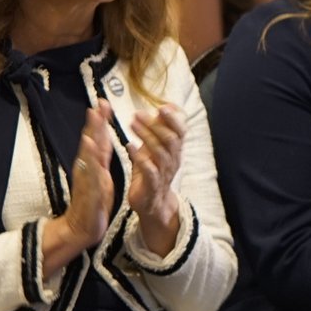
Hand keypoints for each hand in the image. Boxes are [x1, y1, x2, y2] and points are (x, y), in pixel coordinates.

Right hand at [42, 107, 118, 271]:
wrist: (83, 227)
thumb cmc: (93, 201)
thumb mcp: (100, 175)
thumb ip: (100, 157)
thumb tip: (101, 138)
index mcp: (93, 164)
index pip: (97, 138)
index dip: (100, 121)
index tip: (103, 102)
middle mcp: (87, 168)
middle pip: (91, 142)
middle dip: (95, 123)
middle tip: (98, 104)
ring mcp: (87, 179)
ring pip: (89, 156)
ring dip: (91, 139)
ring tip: (93, 121)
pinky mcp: (89, 192)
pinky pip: (90, 176)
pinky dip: (90, 163)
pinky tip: (90, 151)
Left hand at [117, 102, 187, 254]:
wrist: (152, 204)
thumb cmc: (153, 171)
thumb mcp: (159, 148)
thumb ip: (163, 129)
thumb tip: (167, 106)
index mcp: (175, 150)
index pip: (181, 131)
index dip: (174, 118)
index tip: (162, 107)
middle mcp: (172, 160)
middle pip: (170, 139)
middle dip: (155, 124)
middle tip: (138, 113)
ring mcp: (163, 173)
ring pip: (160, 152)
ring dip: (146, 136)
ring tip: (132, 124)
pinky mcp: (151, 186)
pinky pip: (149, 170)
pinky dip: (139, 157)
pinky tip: (129, 146)